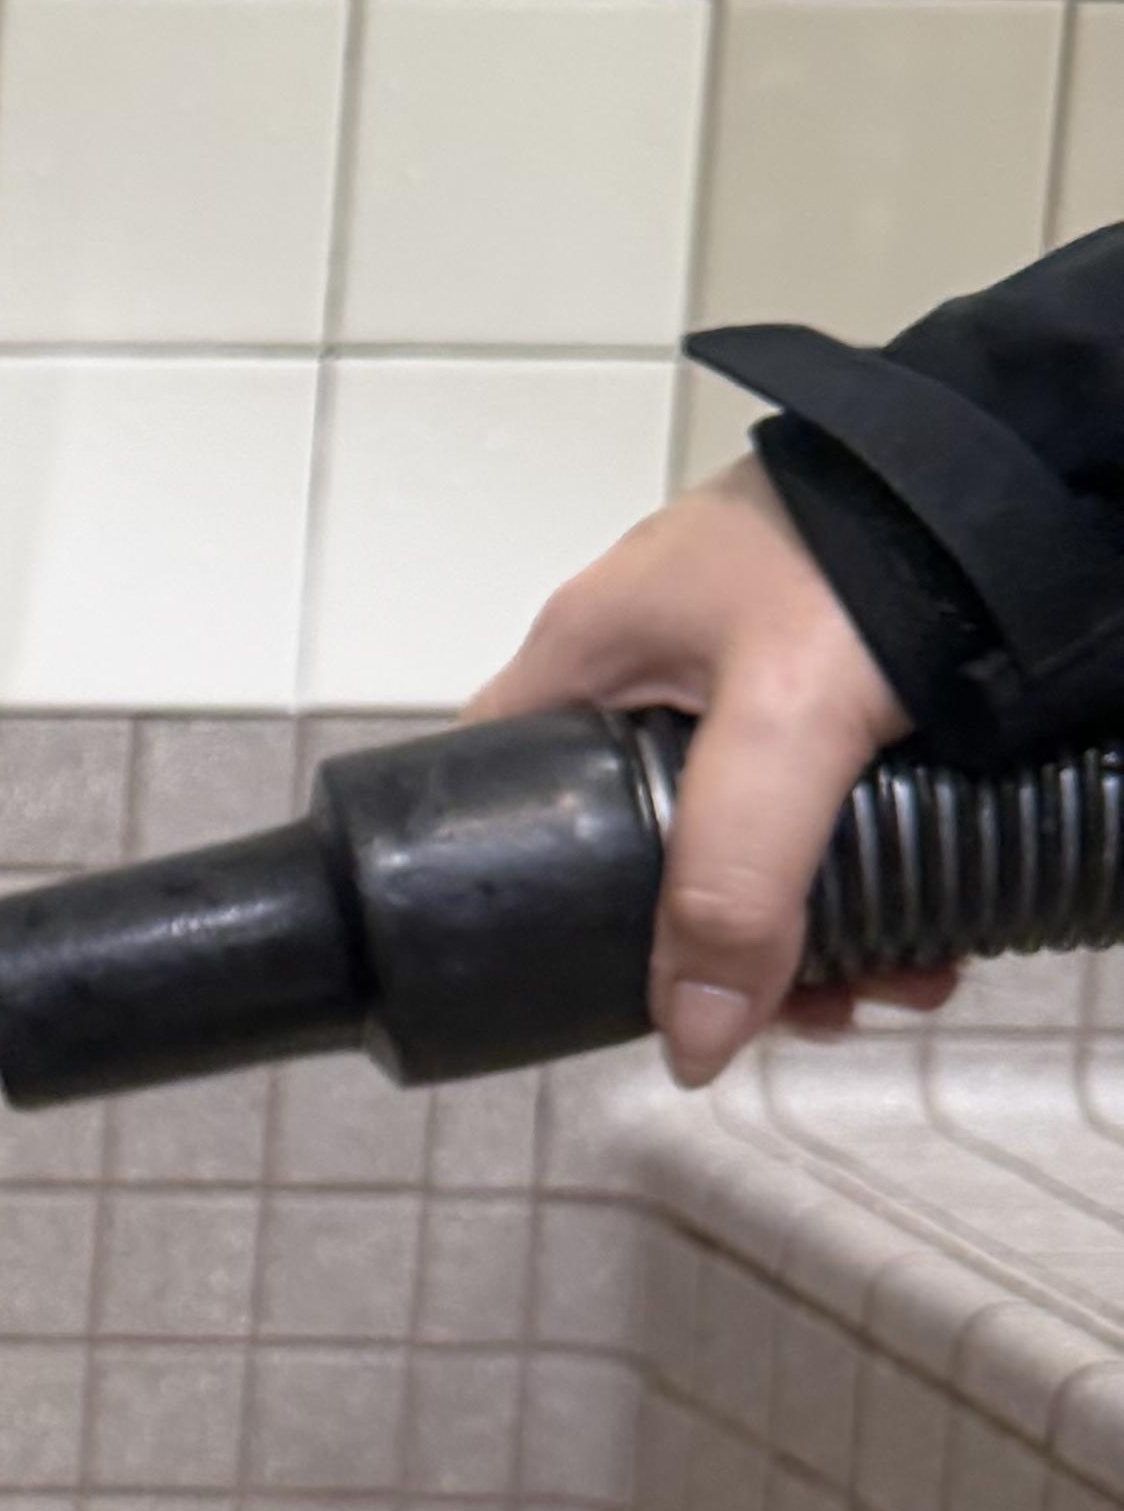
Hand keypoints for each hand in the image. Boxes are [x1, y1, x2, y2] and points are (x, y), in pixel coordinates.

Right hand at [471, 457, 944, 1084]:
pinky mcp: (827, 672)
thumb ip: (731, 885)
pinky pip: (817, 803)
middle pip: (639, 841)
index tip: (598, 976)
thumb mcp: (781, 729)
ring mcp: (736, 664)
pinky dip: (866, 869)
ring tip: (892, 979)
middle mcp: (644, 662)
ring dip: (812, 923)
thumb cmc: (863, 554)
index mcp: (578, 654)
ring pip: (741, 835)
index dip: (523, 890)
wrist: (1018, 467)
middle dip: (717, 942)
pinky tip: (925, 922)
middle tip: (795, 1008)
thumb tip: (690, 1042)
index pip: (492, 792)